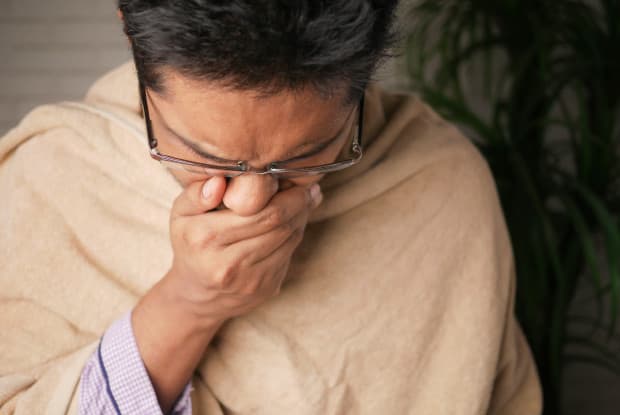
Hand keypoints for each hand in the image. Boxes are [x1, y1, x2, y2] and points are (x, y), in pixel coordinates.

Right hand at [164, 177, 322, 326]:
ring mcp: (250, 280)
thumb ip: (196, 194)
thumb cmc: (191, 244)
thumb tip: (220, 181)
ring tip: (305, 200)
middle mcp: (228, 263)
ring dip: (301, 217)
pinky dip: (296, 234)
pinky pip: (290, 253)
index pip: (259, 212)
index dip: (284, 193)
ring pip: (289, 239)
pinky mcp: (266, 288)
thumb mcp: (181, 215)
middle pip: (279, 224)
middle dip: (299, 202)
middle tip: (308, 187)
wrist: (197, 295)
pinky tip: (294, 221)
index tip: (292, 177)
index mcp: (205, 238)